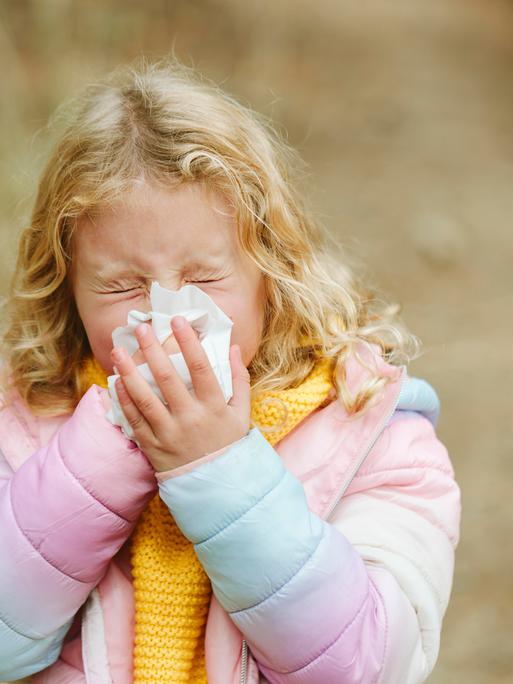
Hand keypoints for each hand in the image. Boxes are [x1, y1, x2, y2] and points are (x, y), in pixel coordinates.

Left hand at [110, 316, 250, 471]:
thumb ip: (239, 379)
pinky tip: (117, 382)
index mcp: (215, 407)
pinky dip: (124, 401)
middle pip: (168, 378)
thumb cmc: (229, 444)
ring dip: (129, 372)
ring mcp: (170, 434)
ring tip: (118, 351)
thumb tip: (233, 347)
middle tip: (141, 328)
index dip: (188, 342)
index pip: (201, 367)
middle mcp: (191, 419)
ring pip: (145, 398)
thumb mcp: (242, 413)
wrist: (217, 487)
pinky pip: (135, 421)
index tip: (177, 321)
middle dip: (152, 350)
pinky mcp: (154, 447)